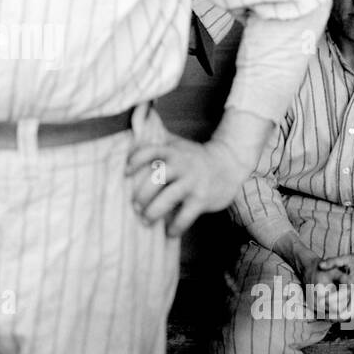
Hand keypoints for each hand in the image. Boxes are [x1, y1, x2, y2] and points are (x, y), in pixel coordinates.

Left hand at [124, 134, 243, 236]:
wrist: (228, 165)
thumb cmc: (193, 157)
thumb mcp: (177, 144)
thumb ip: (157, 139)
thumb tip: (136, 120)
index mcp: (172, 152)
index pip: (151, 151)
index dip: (136, 160)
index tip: (126, 172)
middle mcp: (181, 165)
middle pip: (156, 178)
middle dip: (142, 195)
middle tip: (134, 206)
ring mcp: (192, 182)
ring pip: (168, 198)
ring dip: (154, 212)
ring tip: (146, 221)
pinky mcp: (201, 198)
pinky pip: (186, 215)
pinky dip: (176, 226)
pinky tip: (170, 232)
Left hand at [316, 252, 353, 313]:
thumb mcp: (346, 258)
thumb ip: (333, 262)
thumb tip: (320, 265)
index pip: (340, 301)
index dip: (328, 304)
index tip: (319, 302)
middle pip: (346, 314)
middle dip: (333, 315)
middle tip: (322, 314)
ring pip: (352, 315)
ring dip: (340, 316)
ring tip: (328, 314)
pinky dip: (347, 314)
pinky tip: (338, 311)